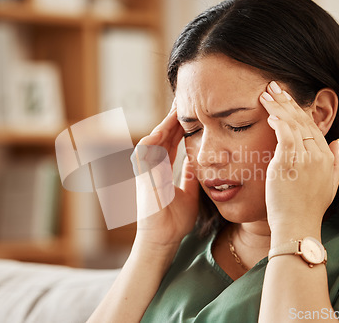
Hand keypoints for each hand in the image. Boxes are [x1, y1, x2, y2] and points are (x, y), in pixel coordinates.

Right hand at [133, 100, 198, 251]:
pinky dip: (153, 140)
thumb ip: (190, 176)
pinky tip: (164, 128)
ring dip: (165, 124)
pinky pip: (144, 153)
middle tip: (185, 100)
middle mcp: (152, 166)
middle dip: (174, 119)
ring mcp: (145, 171)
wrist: (163, 238)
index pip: (172, 141)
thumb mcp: (189, 192)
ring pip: (153, 139)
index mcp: (162, 169)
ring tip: (177, 109)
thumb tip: (198, 162)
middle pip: (163, 136)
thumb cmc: (174, 221)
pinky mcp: (140, 177)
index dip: (181, 126)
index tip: (192, 111)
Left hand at [259, 82, 338, 241]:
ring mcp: (304, 159)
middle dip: (287, 101)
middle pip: (302, 120)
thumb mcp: (329, 184)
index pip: (311, 126)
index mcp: (327, 157)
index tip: (286, 98)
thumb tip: (336, 142)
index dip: (298, 110)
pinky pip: (285, 137)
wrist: (298, 225)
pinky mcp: (287, 164)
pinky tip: (270, 113)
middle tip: (273, 86)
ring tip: (266, 94)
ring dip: (278, 106)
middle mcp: (318, 155)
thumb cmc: (309, 208)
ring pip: (292, 125)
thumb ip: (335, 161)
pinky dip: (278, 123)